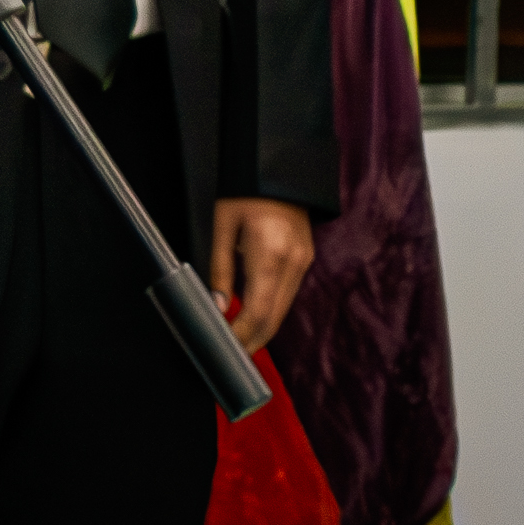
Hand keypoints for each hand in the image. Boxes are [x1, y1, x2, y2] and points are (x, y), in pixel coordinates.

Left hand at [211, 198, 315, 351]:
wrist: (279, 169)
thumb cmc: (244, 193)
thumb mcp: (222, 227)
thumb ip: (219, 269)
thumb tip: (218, 305)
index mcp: (269, 254)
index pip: (257, 311)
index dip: (241, 335)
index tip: (226, 347)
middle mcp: (292, 263)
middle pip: (274, 317)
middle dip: (253, 340)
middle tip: (232, 355)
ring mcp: (303, 262)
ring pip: (284, 309)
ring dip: (263, 328)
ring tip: (240, 341)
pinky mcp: (306, 259)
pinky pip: (289, 294)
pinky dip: (272, 310)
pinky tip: (255, 316)